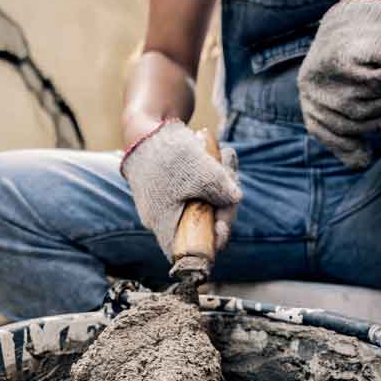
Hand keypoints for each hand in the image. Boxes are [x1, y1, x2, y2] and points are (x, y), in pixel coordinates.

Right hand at [121, 120, 241, 260]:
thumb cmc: (168, 154)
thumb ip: (221, 189)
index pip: (192, 249)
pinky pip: (198, 188)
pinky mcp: (173, 188)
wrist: (144, 130)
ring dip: (221, 181)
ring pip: (204, 203)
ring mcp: (169, 203)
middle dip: (224, 201)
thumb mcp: (200, 172)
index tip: (225, 224)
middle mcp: (165, 219)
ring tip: (226, 156)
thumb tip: (235, 199)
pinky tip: (218, 154)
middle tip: (231, 174)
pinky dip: (211, 174)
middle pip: (204, 223)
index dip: (213, 240)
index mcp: (165, 224)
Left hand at [298, 0, 380, 168]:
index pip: (322, 132)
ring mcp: (324, 73)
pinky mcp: (344, 59)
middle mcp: (311, 86)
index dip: (345, 147)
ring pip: (366, 105)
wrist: (368, 6)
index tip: (367, 155)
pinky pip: (377, 84)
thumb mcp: (351, 89)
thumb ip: (351, 121)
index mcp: (309, 96)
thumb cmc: (363, 56)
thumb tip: (360, 163)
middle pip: (351, 122)